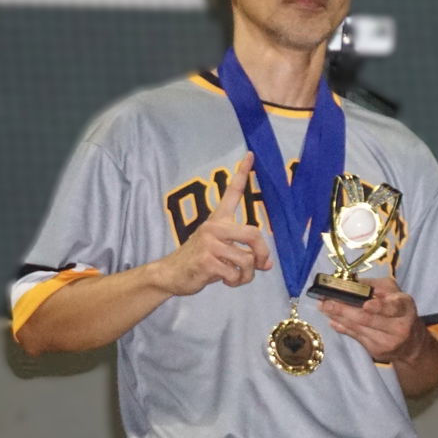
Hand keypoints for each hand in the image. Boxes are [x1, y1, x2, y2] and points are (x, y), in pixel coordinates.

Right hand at [152, 153, 271, 294]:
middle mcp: (214, 227)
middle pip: (253, 234)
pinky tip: (226, 281)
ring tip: (238, 277)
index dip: (243, 174)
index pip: (232, 192)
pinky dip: (236, 282)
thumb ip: (244, 253)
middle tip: (262, 265)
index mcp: (218, 220)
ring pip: (246, 260)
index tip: (251, 155)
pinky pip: (235, 273)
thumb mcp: (222, 251)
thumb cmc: (200, 261)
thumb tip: (267, 264)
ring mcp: (210, 243)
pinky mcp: (207, 261)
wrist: (171, 274)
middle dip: (262, 253)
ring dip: (247, 275)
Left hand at [317, 275, 431, 362]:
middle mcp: (399, 326)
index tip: (365, 304)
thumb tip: (349, 282)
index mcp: (405, 307)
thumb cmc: (400, 311)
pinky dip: (343, 328)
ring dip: (338, 317)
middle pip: (368, 319)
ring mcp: (388, 342)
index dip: (379, 306)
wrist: (412, 343)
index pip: (393, 307)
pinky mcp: (377, 351)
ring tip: (324, 308)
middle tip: (326, 302)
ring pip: (358, 328)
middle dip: (344, 309)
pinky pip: (356, 337)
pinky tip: (332, 320)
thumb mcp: (394, 293)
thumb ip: (374, 286)